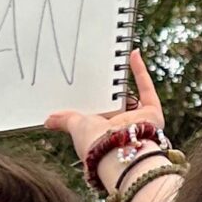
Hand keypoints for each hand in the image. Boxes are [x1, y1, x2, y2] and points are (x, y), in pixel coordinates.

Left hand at [49, 50, 166, 195]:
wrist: (117, 148)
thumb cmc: (96, 143)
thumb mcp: (75, 126)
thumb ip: (65, 120)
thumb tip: (48, 121)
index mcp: (103, 131)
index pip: (97, 111)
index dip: (93, 97)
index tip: (88, 83)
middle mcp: (121, 126)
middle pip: (116, 102)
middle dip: (110, 87)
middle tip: (102, 67)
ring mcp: (138, 120)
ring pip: (132, 95)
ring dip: (125, 78)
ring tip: (116, 58)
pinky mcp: (152, 113)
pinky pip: (147, 88)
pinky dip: (140, 70)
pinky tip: (132, 54)